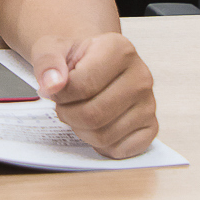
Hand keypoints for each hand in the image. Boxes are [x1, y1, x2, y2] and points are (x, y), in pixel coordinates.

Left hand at [28, 32, 157, 158]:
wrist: (92, 63)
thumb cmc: (75, 58)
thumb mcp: (52, 48)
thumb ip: (48, 62)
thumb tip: (52, 84)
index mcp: (119, 50)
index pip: (82, 86)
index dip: (59, 94)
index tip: (55, 88)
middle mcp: (140, 76)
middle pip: (93, 115)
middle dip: (68, 114)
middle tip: (64, 104)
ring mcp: (149, 104)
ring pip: (104, 136)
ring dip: (81, 130)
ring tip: (80, 111)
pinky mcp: (151, 127)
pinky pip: (120, 150)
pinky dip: (101, 145)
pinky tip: (96, 126)